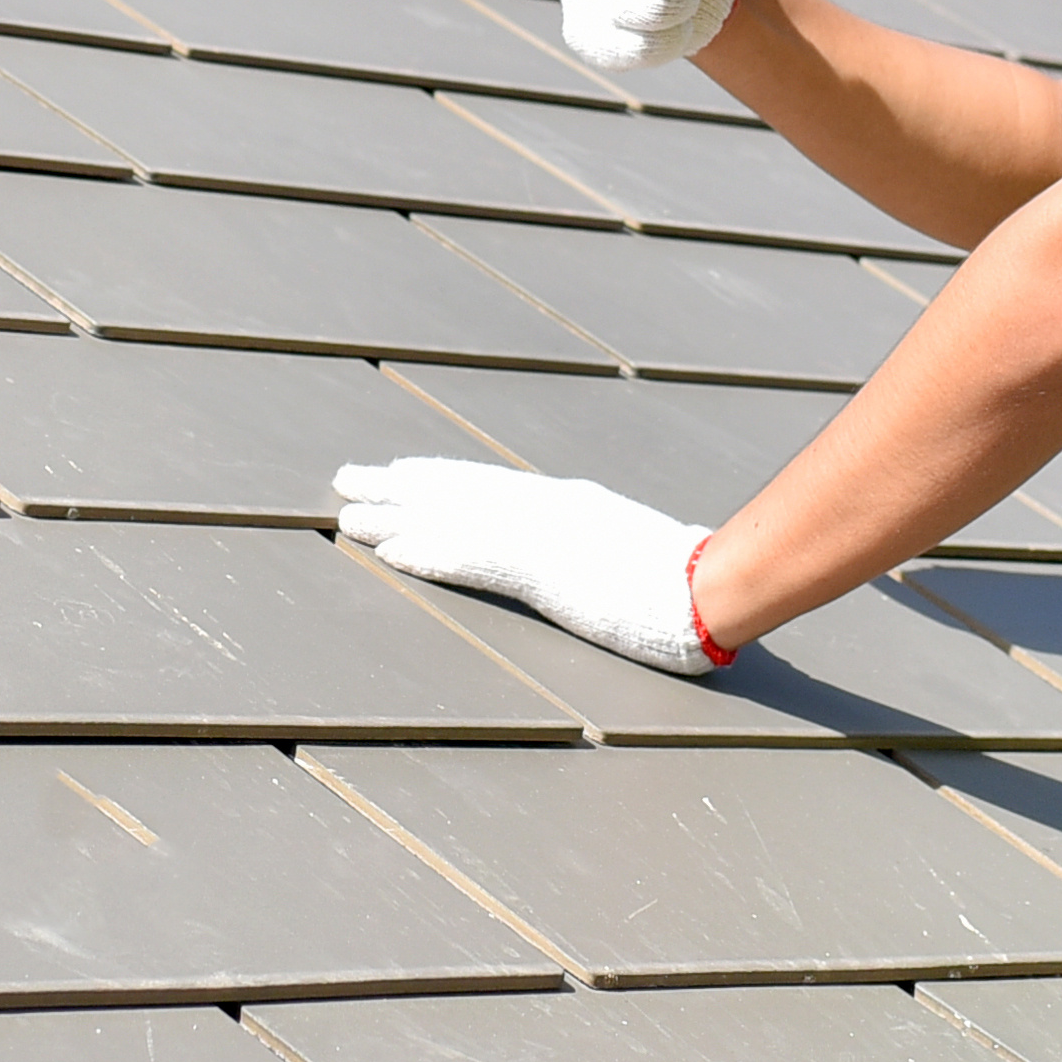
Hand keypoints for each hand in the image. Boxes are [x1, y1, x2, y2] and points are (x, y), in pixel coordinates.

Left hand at [333, 457, 724, 673]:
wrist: (715, 587)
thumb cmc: (692, 584)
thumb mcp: (637, 558)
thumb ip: (603, 553)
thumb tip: (593, 564)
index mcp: (571, 506)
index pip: (490, 487)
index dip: (439, 480)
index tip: (399, 474)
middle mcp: (548, 508)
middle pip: (458, 491)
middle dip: (399, 487)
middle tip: (348, 478)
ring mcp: (544, 535)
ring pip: (451, 517)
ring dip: (394, 516)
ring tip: (347, 513)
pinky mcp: (544, 569)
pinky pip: (472, 558)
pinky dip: (427, 552)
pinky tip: (390, 552)